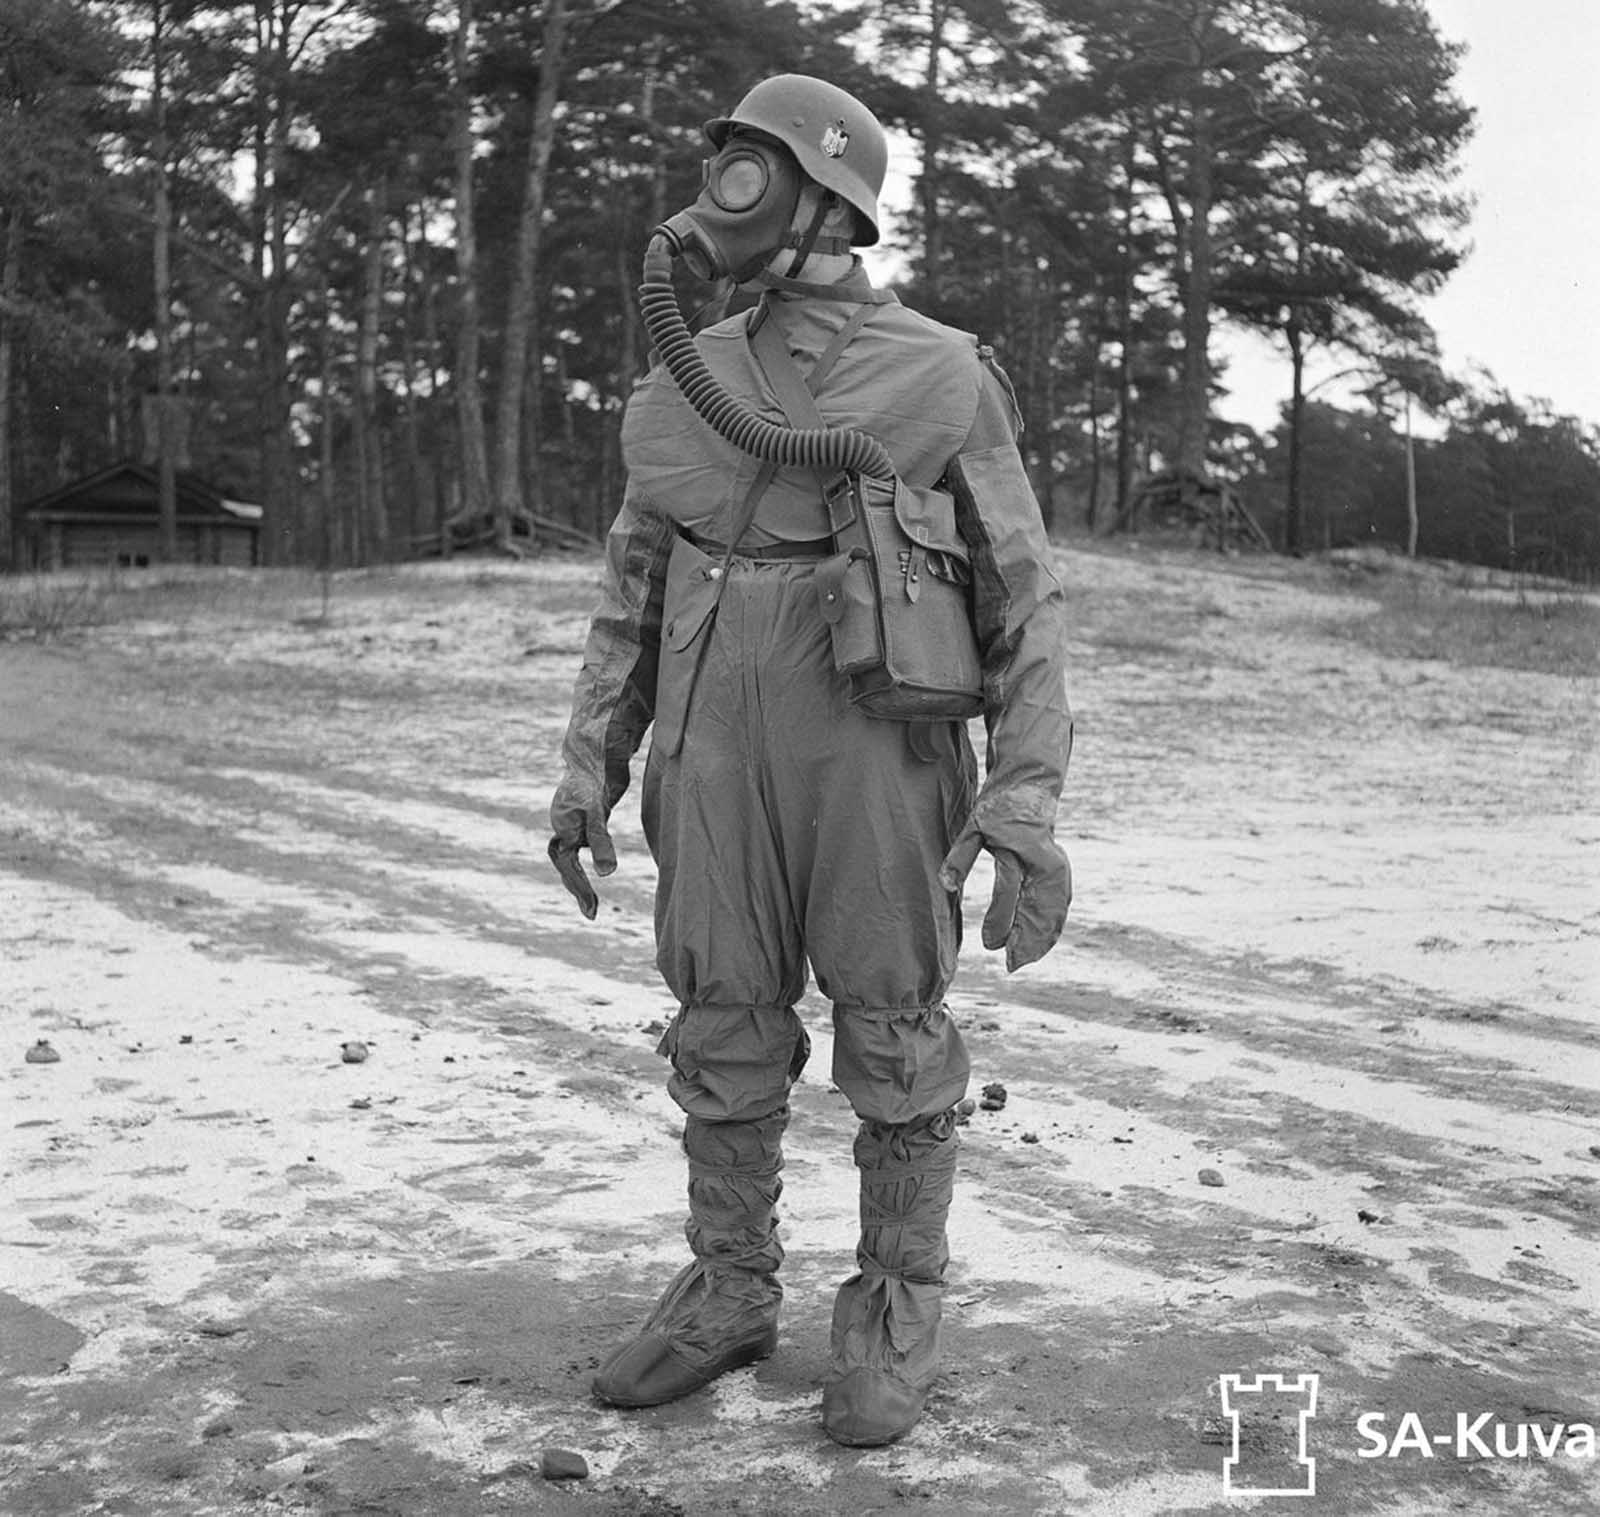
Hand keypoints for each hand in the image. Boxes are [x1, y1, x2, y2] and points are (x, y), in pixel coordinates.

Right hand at [548, 774, 616, 919]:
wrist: (597, 750)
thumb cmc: (595, 779)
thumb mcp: (597, 812)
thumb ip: (601, 842)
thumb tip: (606, 874)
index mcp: (562, 827)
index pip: (568, 866)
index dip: (579, 888)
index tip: (592, 911)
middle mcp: (564, 825)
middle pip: (566, 864)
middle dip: (577, 887)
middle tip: (591, 912)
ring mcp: (574, 820)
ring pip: (572, 855)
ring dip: (579, 876)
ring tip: (589, 901)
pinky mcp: (587, 814)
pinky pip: (585, 843)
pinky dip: (591, 857)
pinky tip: (599, 866)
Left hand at [939, 814, 1070, 971]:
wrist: (1030, 789)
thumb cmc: (997, 808)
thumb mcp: (974, 827)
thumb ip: (961, 856)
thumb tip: (946, 885)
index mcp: (1021, 848)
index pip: (1009, 891)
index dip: (1001, 921)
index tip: (991, 946)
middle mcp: (1044, 861)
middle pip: (1039, 908)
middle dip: (1026, 941)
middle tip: (1010, 965)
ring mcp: (1056, 868)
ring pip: (1053, 911)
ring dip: (1041, 939)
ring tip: (1024, 961)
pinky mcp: (1060, 873)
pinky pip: (1058, 906)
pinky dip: (1050, 927)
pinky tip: (1040, 945)